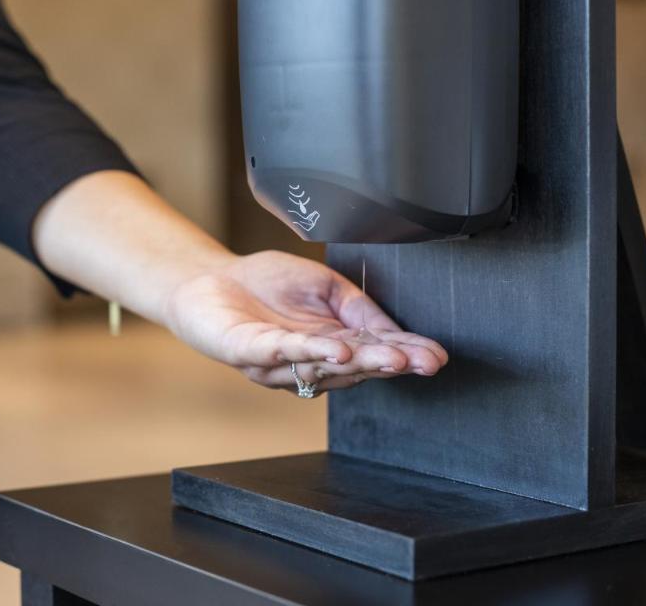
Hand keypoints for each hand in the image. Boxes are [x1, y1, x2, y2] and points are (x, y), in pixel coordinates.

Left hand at [161, 251, 448, 394]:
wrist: (209, 279)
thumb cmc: (264, 284)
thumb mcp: (326, 287)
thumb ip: (359, 307)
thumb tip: (393, 329)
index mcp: (332, 344)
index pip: (375, 352)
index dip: (407, 354)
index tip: (436, 356)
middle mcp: (308, 361)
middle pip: (356, 367)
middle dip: (392, 364)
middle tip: (422, 362)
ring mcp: (278, 363)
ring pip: (323, 366)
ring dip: (360, 362)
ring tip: (392, 358)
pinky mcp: (247, 352)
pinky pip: (282, 353)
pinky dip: (311, 352)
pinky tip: (337, 349)